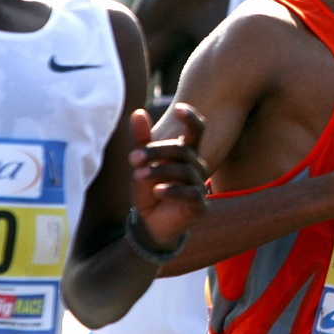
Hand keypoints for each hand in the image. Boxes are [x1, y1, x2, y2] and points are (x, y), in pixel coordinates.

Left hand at [128, 103, 207, 249]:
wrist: (149, 223)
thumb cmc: (149, 189)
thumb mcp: (142, 164)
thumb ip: (142, 140)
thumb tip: (137, 112)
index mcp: (187, 153)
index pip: (197, 130)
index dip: (191, 119)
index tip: (178, 109)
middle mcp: (197, 166)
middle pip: (183, 150)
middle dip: (157, 151)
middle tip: (134, 157)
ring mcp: (200, 186)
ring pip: (185, 170)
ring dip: (160, 170)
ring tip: (138, 175)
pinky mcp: (199, 205)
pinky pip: (191, 193)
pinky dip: (172, 190)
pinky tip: (156, 191)